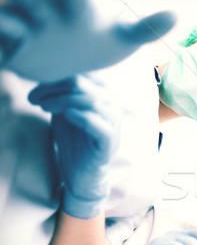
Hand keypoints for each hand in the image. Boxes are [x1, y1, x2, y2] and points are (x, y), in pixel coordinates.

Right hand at [0, 0, 174, 81]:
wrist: (72, 65)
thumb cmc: (98, 44)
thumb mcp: (123, 40)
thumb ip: (145, 28)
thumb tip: (175, 15)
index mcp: (75, 9)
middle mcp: (46, 11)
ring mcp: (25, 28)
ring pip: (8, 14)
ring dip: (7, 16)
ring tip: (20, 27)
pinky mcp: (13, 49)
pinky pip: (4, 40)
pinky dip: (5, 41)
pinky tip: (10, 55)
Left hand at [28, 75, 119, 218]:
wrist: (82, 171)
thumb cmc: (74, 139)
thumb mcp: (65, 109)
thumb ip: (61, 92)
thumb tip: (42, 74)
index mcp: (103, 92)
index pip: (78, 74)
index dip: (52, 79)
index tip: (33, 93)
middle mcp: (112, 104)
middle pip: (82, 84)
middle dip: (53, 89)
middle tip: (34, 99)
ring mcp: (114, 122)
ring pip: (90, 101)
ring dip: (61, 101)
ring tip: (44, 108)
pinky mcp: (110, 141)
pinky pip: (99, 125)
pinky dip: (81, 117)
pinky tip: (66, 116)